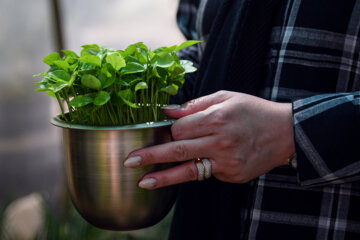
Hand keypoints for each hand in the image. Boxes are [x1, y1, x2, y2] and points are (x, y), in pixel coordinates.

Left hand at [124, 90, 294, 188]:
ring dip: (163, 177)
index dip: (168, 130)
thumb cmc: (253, 110)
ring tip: (142, 182)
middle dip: (151, 155)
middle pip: (177, 150)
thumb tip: (166, 110)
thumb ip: (194, 105)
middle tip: (130, 160)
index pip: (179, 128)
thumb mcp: (226, 97)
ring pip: (187, 170)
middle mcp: (220, 141)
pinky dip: (198, 168)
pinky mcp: (232, 175)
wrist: (286, 132)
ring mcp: (226, 162)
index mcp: (216, 118)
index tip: (160, 132)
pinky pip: (207, 173)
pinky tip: (196, 164)